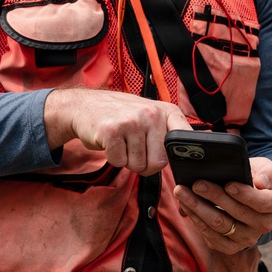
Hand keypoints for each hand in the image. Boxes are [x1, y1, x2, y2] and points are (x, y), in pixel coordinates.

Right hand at [43, 87, 191, 175]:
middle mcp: (152, 114)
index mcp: (166, 111)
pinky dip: (113, 158)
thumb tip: (185, 158)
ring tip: (121, 142)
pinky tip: (110, 142)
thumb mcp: (150, 117)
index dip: (184, 155)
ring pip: (138, 165)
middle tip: (133, 149)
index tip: (180, 160)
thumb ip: (166, 135)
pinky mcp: (112, 130)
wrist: (85, 106)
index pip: (185, 137)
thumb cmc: (121, 116)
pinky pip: (119, 162)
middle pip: (159, 162)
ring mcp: (132, 121)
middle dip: (145, 164)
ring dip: (127, 160)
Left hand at [174, 156, 271, 252]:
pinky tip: (185, 206)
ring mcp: (247, 238)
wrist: (251, 197)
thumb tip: (263, 182)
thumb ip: (270, 172)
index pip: (261, 202)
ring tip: (182, 192)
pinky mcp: (230, 246)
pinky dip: (196, 219)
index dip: (245, 194)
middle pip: (236, 212)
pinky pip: (210, 235)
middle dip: (214, 196)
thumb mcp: (268, 169)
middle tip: (196, 183)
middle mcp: (264, 224)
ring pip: (220, 224)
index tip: (228, 184)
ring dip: (198, 208)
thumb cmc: (257, 178)